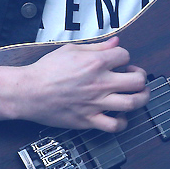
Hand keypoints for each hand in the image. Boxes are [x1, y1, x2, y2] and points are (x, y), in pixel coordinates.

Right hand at [12, 35, 149, 131]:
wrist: (28, 91)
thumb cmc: (46, 71)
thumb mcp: (70, 50)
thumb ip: (97, 47)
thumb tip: (115, 42)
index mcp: (96, 63)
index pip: (125, 56)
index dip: (124, 57)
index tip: (119, 62)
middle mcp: (100, 83)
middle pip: (138, 80)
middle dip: (141, 77)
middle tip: (135, 77)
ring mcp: (96, 103)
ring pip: (133, 103)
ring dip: (140, 98)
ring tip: (137, 96)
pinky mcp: (89, 120)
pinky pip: (115, 125)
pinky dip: (122, 122)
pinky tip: (119, 115)